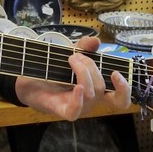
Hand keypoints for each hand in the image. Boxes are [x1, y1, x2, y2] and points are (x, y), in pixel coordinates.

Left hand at [13, 39, 130, 120]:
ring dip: (83, 73)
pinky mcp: (62, 110)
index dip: (124, 89)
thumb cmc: (53, 71)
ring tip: (70, 59)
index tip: (116, 73)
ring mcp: (78, 107)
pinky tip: (77, 87)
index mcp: (96, 90)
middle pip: (102, 88)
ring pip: (91, 95)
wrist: (28, 80)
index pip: (120, 99)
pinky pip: (75, 110)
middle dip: (91, 67)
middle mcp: (90, 101)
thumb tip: (96, 40)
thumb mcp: (70, 54)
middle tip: (75, 56)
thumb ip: (84, 47)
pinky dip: (78, 98)